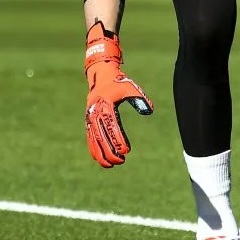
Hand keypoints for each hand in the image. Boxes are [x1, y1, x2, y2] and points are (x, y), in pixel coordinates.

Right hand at [84, 21, 152, 167]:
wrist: (101, 74)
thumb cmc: (118, 82)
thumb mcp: (130, 87)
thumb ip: (139, 98)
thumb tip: (150, 110)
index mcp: (105, 106)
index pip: (112, 127)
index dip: (119, 139)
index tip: (126, 150)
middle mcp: (95, 113)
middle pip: (101, 136)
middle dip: (110, 151)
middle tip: (120, 161)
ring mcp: (90, 117)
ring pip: (94, 139)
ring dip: (101, 153)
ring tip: (110, 165)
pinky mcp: (89, 120)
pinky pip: (90, 137)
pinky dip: (94, 148)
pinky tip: (100, 159)